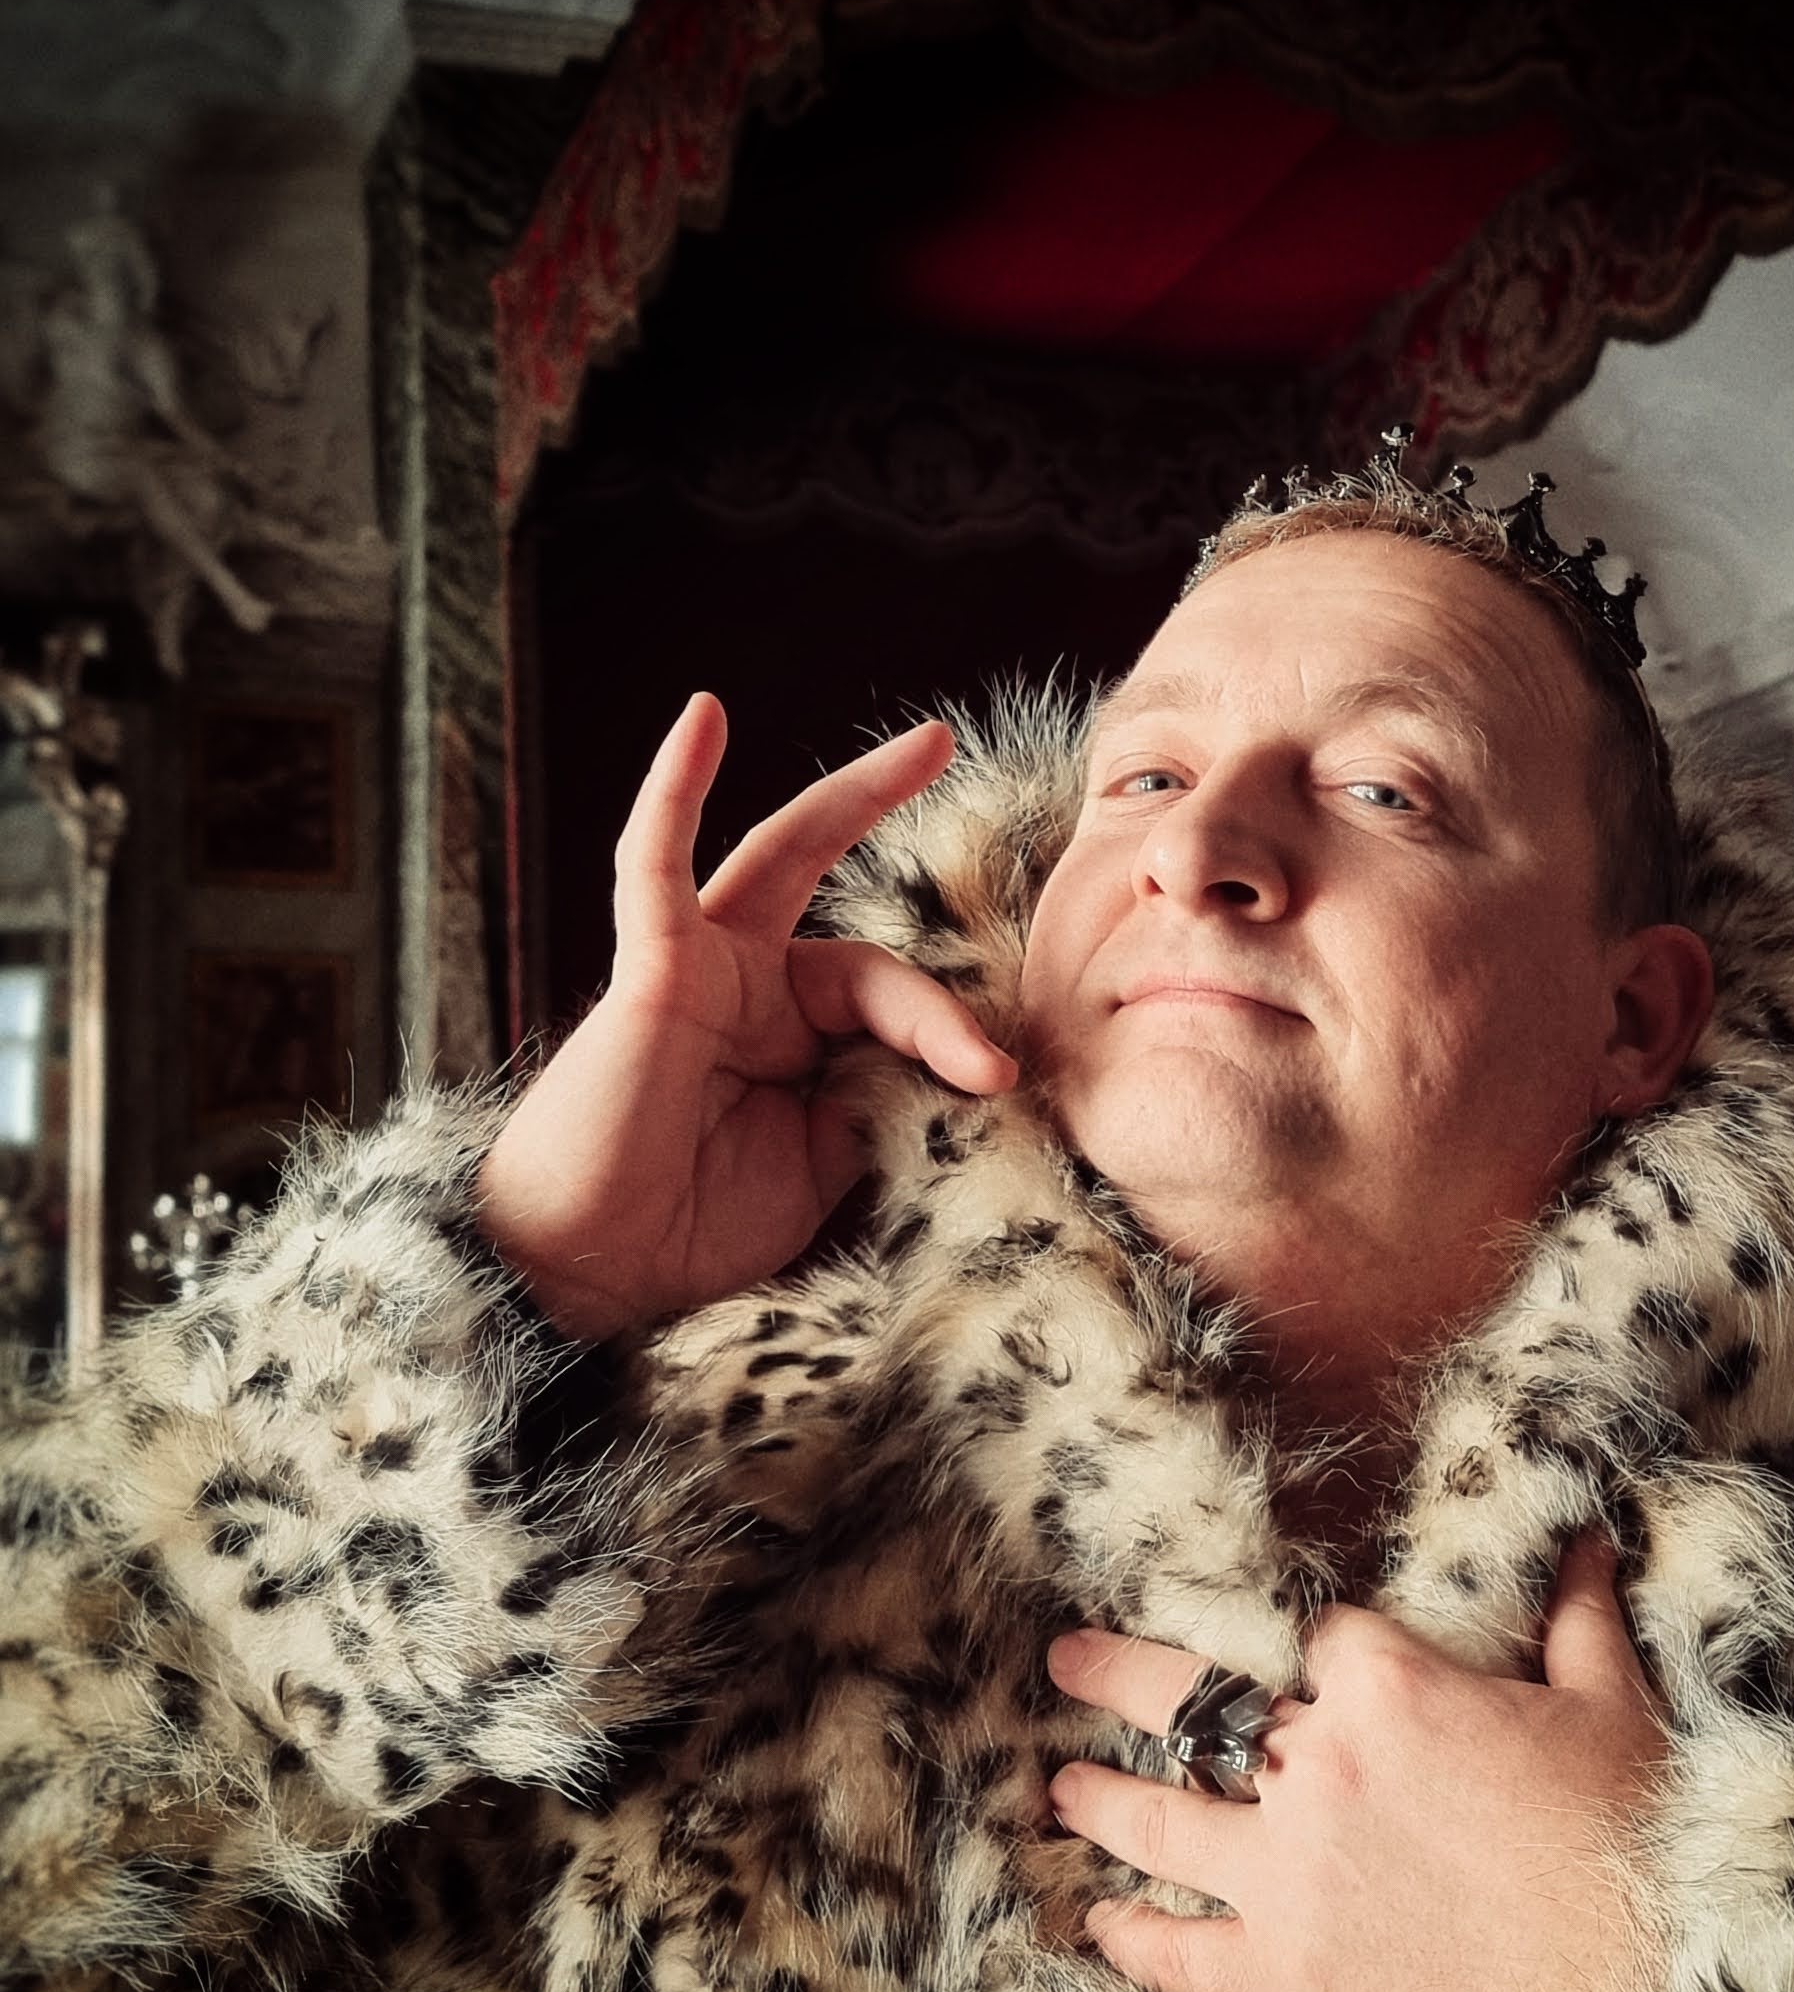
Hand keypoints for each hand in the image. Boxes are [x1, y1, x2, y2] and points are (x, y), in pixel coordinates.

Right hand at [478, 696, 1016, 1337]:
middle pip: (840, 895)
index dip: (951, 1031)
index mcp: (798, 1041)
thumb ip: (884, 1102)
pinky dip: (675, 793)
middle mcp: (754, 992)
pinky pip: (655, 865)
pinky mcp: (651, 970)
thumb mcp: (826, 1165)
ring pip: (785, 865)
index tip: (997, 1081)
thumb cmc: (698, 1228)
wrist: (597, 1272)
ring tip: (927, 745)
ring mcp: (703, 971)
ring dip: (851, 800)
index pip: (893, 1000)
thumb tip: (968, 1064)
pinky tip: (705, 719)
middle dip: (893, 819)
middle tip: (950, 742)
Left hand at [1045, 1535, 1667, 1991]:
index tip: (1282, 1641)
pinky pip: (1183, 1952)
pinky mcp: (1290, 1971)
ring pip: (1163, 1820)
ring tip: (1060, 1785)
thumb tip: (1588, 1539)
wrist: (1643, 1989)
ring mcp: (1291, 1871)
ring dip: (1102, 1798)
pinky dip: (1134, 1938)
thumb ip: (1578, 1616)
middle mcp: (1319, 1764)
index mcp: (1389, 1685)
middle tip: (1066, 1659)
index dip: (1299, 1636)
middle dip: (1117, 1674)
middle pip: (1191, 1702)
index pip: (1311, 1632)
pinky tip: (1099, 1924)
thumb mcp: (1610, 1704)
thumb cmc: (1636, 1834)